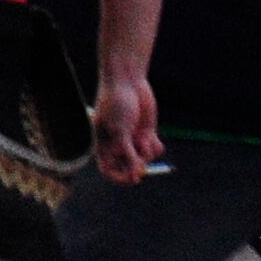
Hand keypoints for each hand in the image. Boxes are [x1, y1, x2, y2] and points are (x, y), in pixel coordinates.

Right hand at [90, 67, 162, 183]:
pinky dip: (156, 146)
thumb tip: (135, 177)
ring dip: (148, 152)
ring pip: (145, 159)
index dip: (120, 177)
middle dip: (138, 164)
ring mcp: (133, 139)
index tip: (133, 178)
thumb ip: (127, 155)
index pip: (109, 170)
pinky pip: (154, 149)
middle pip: (130, 167)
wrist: (127, 81)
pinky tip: (152, 136)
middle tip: (143, 153)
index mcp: (105, 146)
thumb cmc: (116, 104)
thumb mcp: (121, 132)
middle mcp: (119, 145)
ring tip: (146, 137)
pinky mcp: (146, 132)